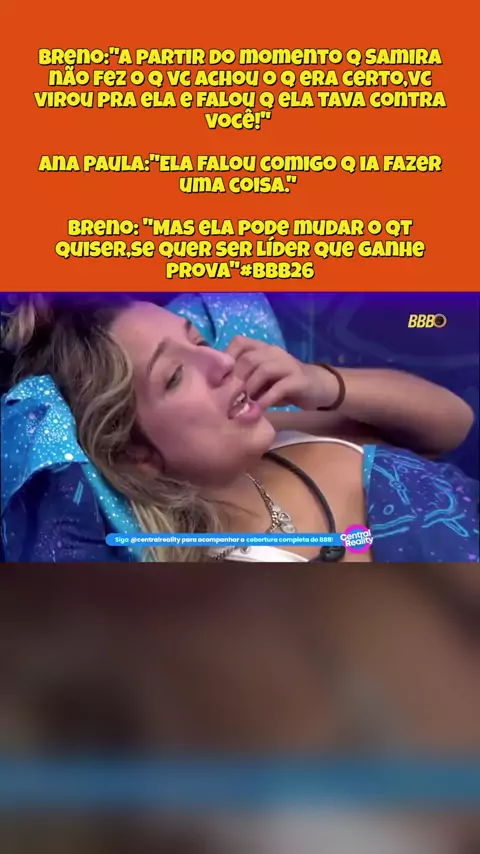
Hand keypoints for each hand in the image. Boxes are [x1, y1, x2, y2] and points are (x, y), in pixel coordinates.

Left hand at [225, 336, 339, 410]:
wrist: (318, 387)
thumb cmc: (283, 385)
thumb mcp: (261, 380)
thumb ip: (244, 379)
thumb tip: (218, 390)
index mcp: (262, 349)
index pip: (239, 342)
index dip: (226, 359)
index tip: (218, 380)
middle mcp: (274, 352)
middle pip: (249, 358)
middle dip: (235, 380)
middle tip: (227, 399)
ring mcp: (287, 364)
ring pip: (263, 369)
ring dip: (249, 389)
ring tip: (242, 405)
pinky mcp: (298, 380)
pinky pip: (279, 387)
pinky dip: (266, 399)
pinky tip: (259, 410)